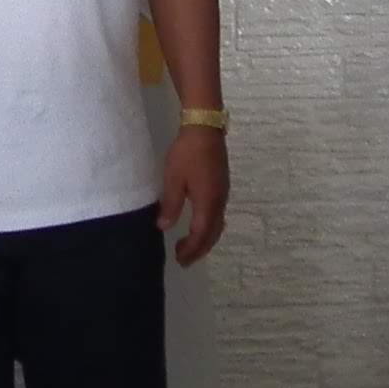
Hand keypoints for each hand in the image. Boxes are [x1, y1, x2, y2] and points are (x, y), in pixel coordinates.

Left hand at [157, 126, 229, 266]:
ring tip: (192, 246)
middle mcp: (220, 201)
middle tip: (184, 260)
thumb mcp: (173, 179)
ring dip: (206, 239)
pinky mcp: (222, 185)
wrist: (205, 128)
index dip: (191, 249)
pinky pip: (219, 214)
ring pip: (218, 224)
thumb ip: (171, 205)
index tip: (179, 259)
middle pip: (213, 233)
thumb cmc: (187, 153)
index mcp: (208, 202)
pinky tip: (201, 224)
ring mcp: (223, 193)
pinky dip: (210, 227)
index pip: (201, 234)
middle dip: (200, 249)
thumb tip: (164, 227)